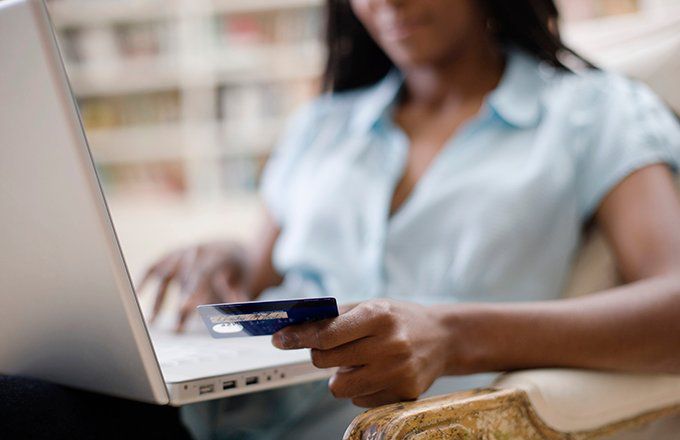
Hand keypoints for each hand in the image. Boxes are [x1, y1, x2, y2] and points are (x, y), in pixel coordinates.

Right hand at [138, 241, 250, 331]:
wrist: (231, 244)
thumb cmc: (238, 266)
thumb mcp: (244, 279)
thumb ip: (237, 296)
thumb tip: (233, 316)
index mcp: (218, 255)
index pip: (204, 274)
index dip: (195, 292)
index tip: (187, 311)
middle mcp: (198, 250)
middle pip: (184, 278)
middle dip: (180, 305)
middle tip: (176, 330)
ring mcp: (183, 251)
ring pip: (167, 275)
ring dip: (159, 300)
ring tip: (153, 322)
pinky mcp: (171, 254)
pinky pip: (154, 266)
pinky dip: (144, 280)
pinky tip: (136, 295)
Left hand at [272, 299, 450, 406]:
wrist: (444, 337)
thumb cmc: (401, 319)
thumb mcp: (373, 306)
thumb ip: (337, 316)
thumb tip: (296, 327)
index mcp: (378, 316)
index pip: (327, 333)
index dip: (298, 337)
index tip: (280, 339)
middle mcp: (389, 344)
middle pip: (327, 360)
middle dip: (319, 355)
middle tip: (328, 348)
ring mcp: (398, 372)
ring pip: (339, 387)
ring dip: (339, 376)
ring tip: (356, 362)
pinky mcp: (404, 393)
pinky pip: (359, 400)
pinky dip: (360, 388)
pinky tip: (375, 373)